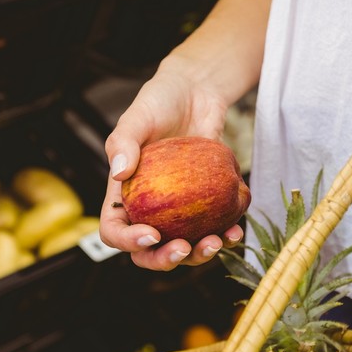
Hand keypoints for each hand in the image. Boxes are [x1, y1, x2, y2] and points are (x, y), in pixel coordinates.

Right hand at [99, 59, 242, 270]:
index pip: (114, 230)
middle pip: (148, 252)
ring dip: (199, 255)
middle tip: (184, 248)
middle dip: (165, 259)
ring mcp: (177, 211)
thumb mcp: (137, 116)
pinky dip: (225, 237)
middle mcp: (148, 209)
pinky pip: (212, 230)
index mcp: (122, 195)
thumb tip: (118, 173)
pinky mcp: (205, 205)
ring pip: (182, 248)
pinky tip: (236, 231)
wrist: (197, 92)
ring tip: (217, 242)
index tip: (151, 234)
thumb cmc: (160, 101)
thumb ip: (124, 142)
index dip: (128, 242)